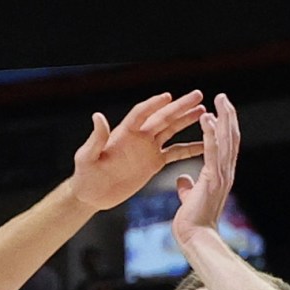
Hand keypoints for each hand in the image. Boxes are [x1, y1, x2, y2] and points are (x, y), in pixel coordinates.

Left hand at [67, 91, 203, 211]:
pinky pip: (175, 153)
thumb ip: (96, 138)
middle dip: (180, 107)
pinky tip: (204, 144)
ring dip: (187, 120)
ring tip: (204, 112)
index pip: (142, 113)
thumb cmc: (85, 174)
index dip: (154, 105)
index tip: (168, 96)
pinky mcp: (154, 163)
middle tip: (198, 95)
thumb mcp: (87, 157)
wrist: (92, 194)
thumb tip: (98, 116)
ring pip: (172, 130)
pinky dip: (189, 149)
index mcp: (124, 132)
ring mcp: (148, 148)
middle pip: (162, 117)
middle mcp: (139, 137)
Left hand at [170, 94, 240, 249]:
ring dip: (224, 118)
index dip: (226, 128)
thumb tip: (182, 180)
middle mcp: (226, 173)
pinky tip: (207, 118)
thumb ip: (188, 188)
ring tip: (220, 100)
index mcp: (221, 176)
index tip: (222, 112)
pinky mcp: (212, 178)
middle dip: (228, 116)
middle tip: (223, 98)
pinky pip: (212, 150)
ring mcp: (221, 175)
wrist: (195, 237)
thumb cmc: (192, 223)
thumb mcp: (189, 200)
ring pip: (226, 140)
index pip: (227, 146)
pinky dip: (211, 133)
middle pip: (231, 138)